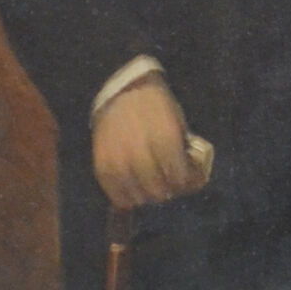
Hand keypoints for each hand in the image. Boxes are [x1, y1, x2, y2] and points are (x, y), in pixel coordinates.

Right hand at [92, 77, 211, 208]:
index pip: (179, 179)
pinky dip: (128, 196)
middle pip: (160, 192)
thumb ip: (183, 155)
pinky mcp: (102, 167)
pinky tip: (134, 187)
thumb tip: (188, 183)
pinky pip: (117, 196)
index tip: (184, 177)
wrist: (123, 91)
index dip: (185, 182)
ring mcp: (118, 162)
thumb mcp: (178, 126)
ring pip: (139, 198)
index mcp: (165, 141)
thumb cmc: (157, 108)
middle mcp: (140, 154)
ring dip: (148, 194)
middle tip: (167, 181)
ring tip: (150, 183)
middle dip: (168, 189)